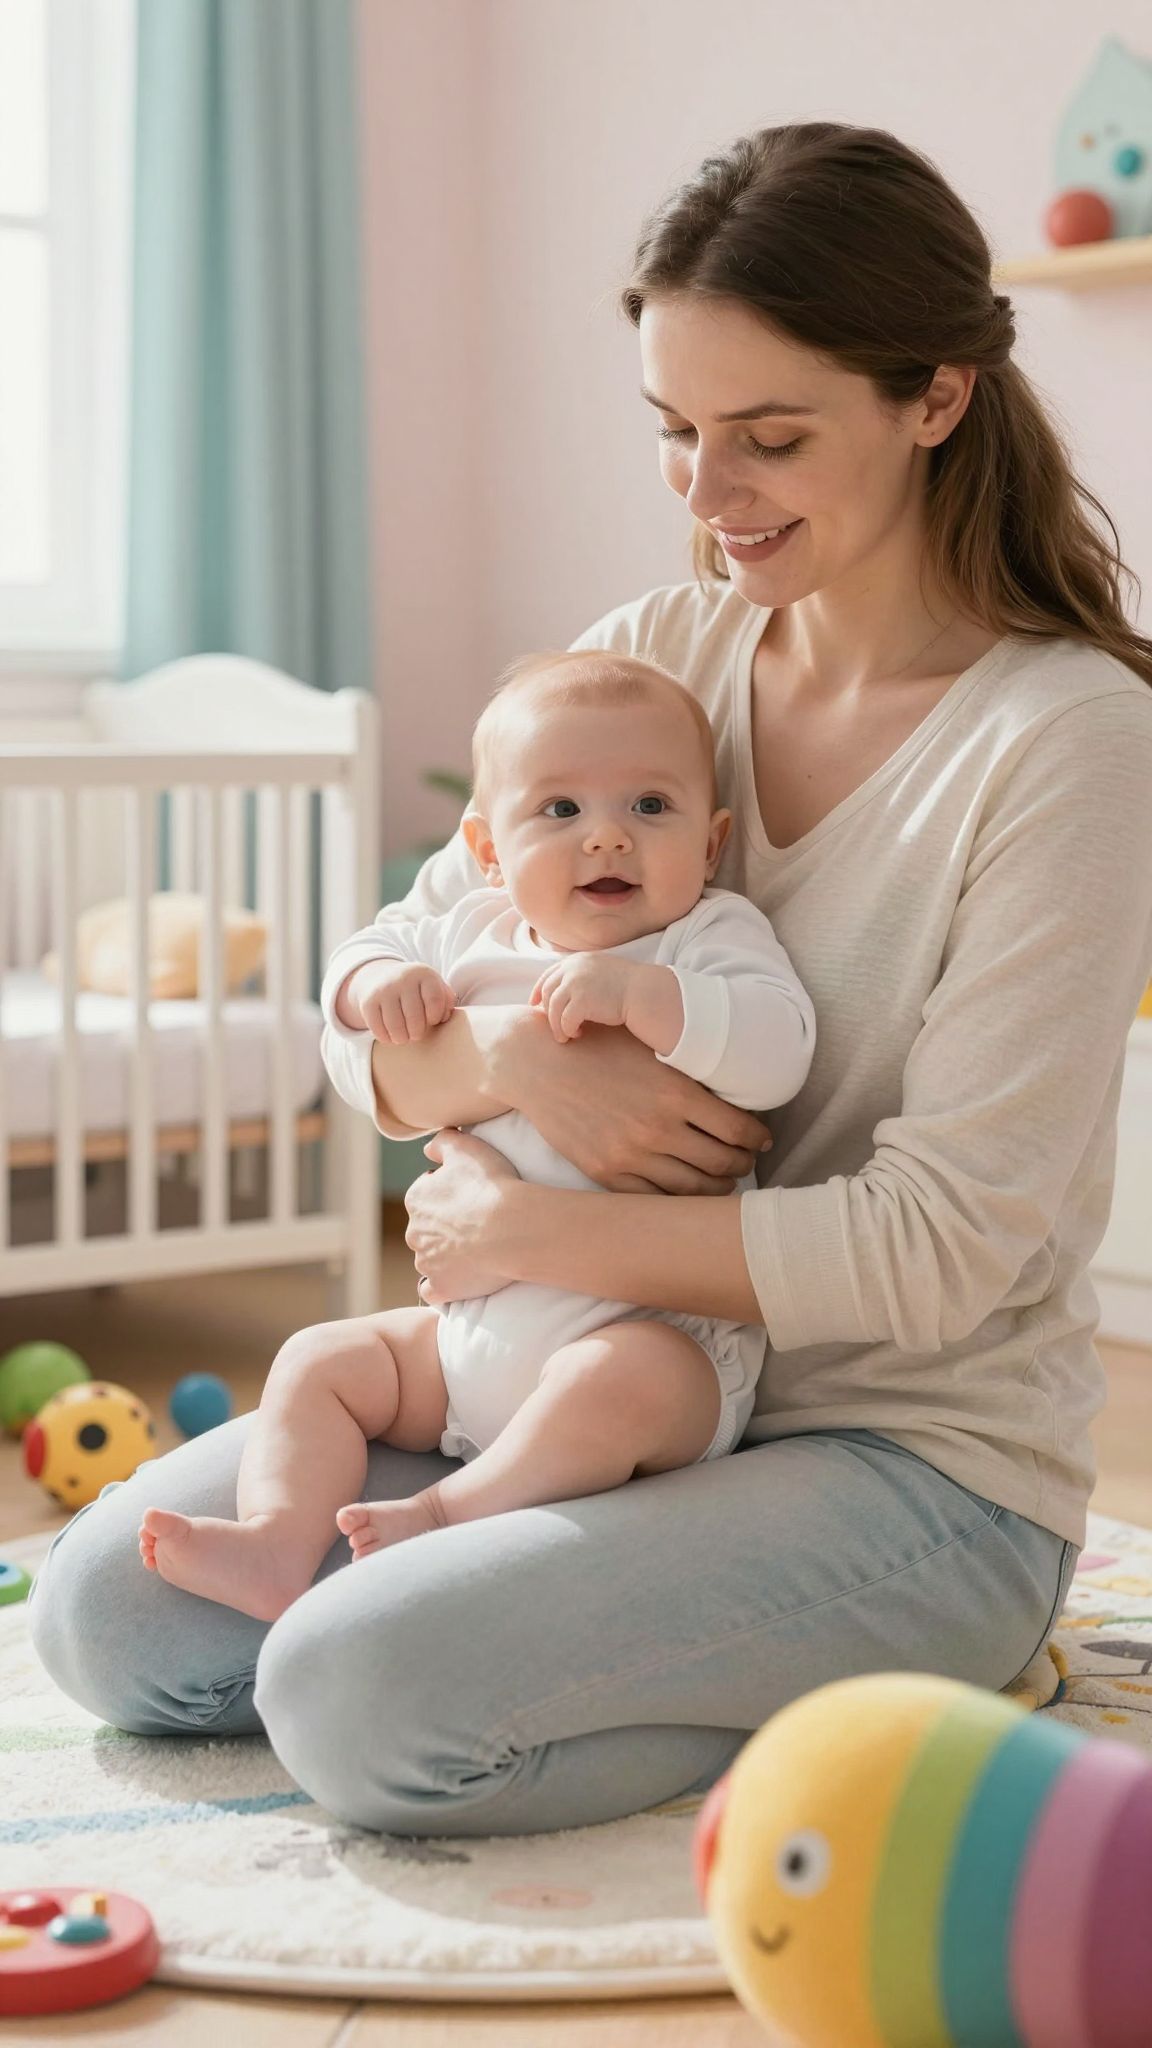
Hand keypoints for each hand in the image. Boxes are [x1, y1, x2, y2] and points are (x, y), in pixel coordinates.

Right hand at [350, 960, 455, 1044]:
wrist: (382, 978)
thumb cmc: (418, 991)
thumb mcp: (436, 988)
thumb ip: (447, 1001)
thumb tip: (444, 1017)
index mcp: (424, 974)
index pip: (435, 1002)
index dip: (435, 1018)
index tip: (432, 1020)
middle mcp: (403, 978)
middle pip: (415, 1018)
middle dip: (418, 1032)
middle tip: (416, 1033)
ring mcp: (384, 989)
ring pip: (396, 1027)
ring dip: (402, 1038)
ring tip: (404, 1037)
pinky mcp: (368, 1002)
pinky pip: (379, 1030)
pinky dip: (386, 1038)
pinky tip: (390, 1035)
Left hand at [403, 1128, 523, 1304]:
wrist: (512, 1228)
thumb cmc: (492, 1185)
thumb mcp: (466, 1147)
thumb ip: (442, 1141)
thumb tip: (428, 1148)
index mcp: (417, 1198)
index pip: (426, 1195)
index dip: (448, 1194)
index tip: (470, 1197)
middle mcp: (414, 1231)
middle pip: (426, 1228)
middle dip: (444, 1227)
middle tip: (475, 1225)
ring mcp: (426, 1262)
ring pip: (429, 1258)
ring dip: (445, 1256)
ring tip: (475, 1252)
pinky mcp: (441, 1287)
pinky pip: (433, 1290)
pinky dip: (442, 1286)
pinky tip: (457, 1281)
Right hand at [492, 1010, 773, 1195]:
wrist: (537, 1063)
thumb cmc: (597, 1046)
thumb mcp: (648, 1046)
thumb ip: (688, 1071)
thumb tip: (733, 1091)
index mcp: (675, 1092)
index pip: (738, 1129)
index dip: (758, 1139)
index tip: (763, 1140)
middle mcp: (657, 1128)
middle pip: (722, 1163)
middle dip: (743, 1165)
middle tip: (747, 1162)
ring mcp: (630, 1155)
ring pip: (691, 1188)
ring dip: (715, 1188)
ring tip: (722, 1181)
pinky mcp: (605, 1173)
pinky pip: (653, 1198)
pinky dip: (676, 1200)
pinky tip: (685, 1190)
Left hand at [529, 953, 632, 1040]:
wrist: (644, 992)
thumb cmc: (627, 986)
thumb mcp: (601, 971)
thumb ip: (583, 975)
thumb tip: (567, 993)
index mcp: (577, 960)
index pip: (548, 975)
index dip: (538, 991)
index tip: (534, 1004)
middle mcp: (573, 968)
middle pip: (547, 992)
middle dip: (547, 1012)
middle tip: (555, 1027)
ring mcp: (576, 983)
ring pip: (552, 1008)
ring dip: (556, 1025)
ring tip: (564, 1036)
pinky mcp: (581, 1001)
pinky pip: (565, 1020)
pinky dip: (567, 1030)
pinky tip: (577, 1034)